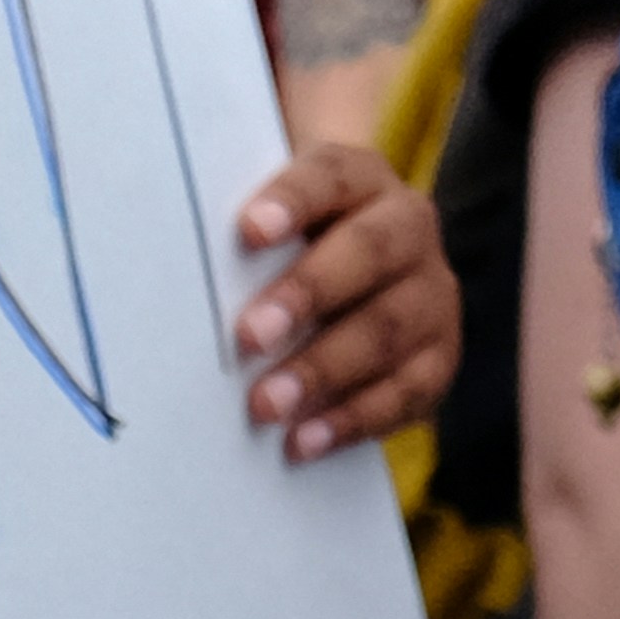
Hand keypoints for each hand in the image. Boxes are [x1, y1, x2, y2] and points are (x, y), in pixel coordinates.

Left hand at [230, 137, 451, 457]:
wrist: (356, 268)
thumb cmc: (290, 247)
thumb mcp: (274, 224)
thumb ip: (241, 243)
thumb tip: (179, 289)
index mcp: (360, 179)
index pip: (330, 177)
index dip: (292, 201)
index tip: (248, 231)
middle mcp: (409, 226)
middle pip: (370, 252)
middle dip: (308, 294)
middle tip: (248, 337)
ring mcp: (432, 292)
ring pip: (389, 327)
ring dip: (324, 369)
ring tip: (265, 406)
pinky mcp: (440, 354)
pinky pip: (407, 390)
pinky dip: (353, 418)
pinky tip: (302, 440)